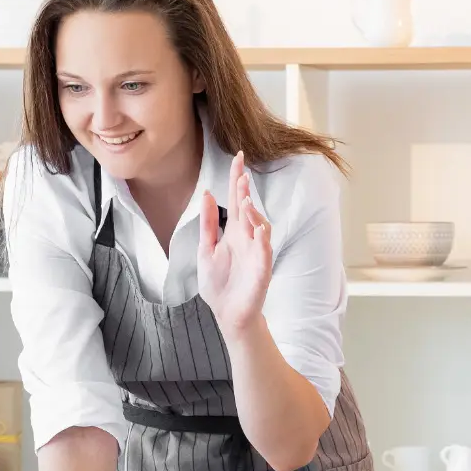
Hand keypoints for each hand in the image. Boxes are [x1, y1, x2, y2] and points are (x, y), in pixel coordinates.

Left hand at [198, 150, 272, 339]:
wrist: (227, 313)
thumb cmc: (219, 283)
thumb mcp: (206, 249)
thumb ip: (208, 223)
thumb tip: (208, 194)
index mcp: (233, 232)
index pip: (236, 200)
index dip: (237, 179)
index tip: (238, 157)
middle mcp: (247, 238)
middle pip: (248, 208)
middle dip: (245, 191)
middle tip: (241, 175)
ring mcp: (256, 252)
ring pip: (260, 225)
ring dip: (253, 213)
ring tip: (244, 201)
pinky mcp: (262, 268)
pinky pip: (265, 250)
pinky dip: (262, 238)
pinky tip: (257, 228)